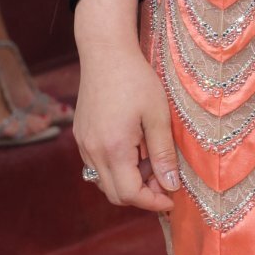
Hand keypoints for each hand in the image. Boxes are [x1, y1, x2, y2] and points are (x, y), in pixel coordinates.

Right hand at [71, 0, 178, 212]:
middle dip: (142, 195)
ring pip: (105, 182)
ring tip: (151, 161)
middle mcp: (92, 151)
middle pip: (115, 194)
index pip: (130, 194)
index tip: (173, 197)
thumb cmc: (136, 79)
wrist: (105, 52)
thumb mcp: (158, 116)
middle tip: (165, 178)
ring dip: (129, 182)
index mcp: (113, 148)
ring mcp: (83, 144)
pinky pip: (97, 166)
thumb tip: (171, 186)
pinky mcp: (81, 136)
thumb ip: (163, 154)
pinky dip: (117, 168)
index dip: (154, 202)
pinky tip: (135, 149)